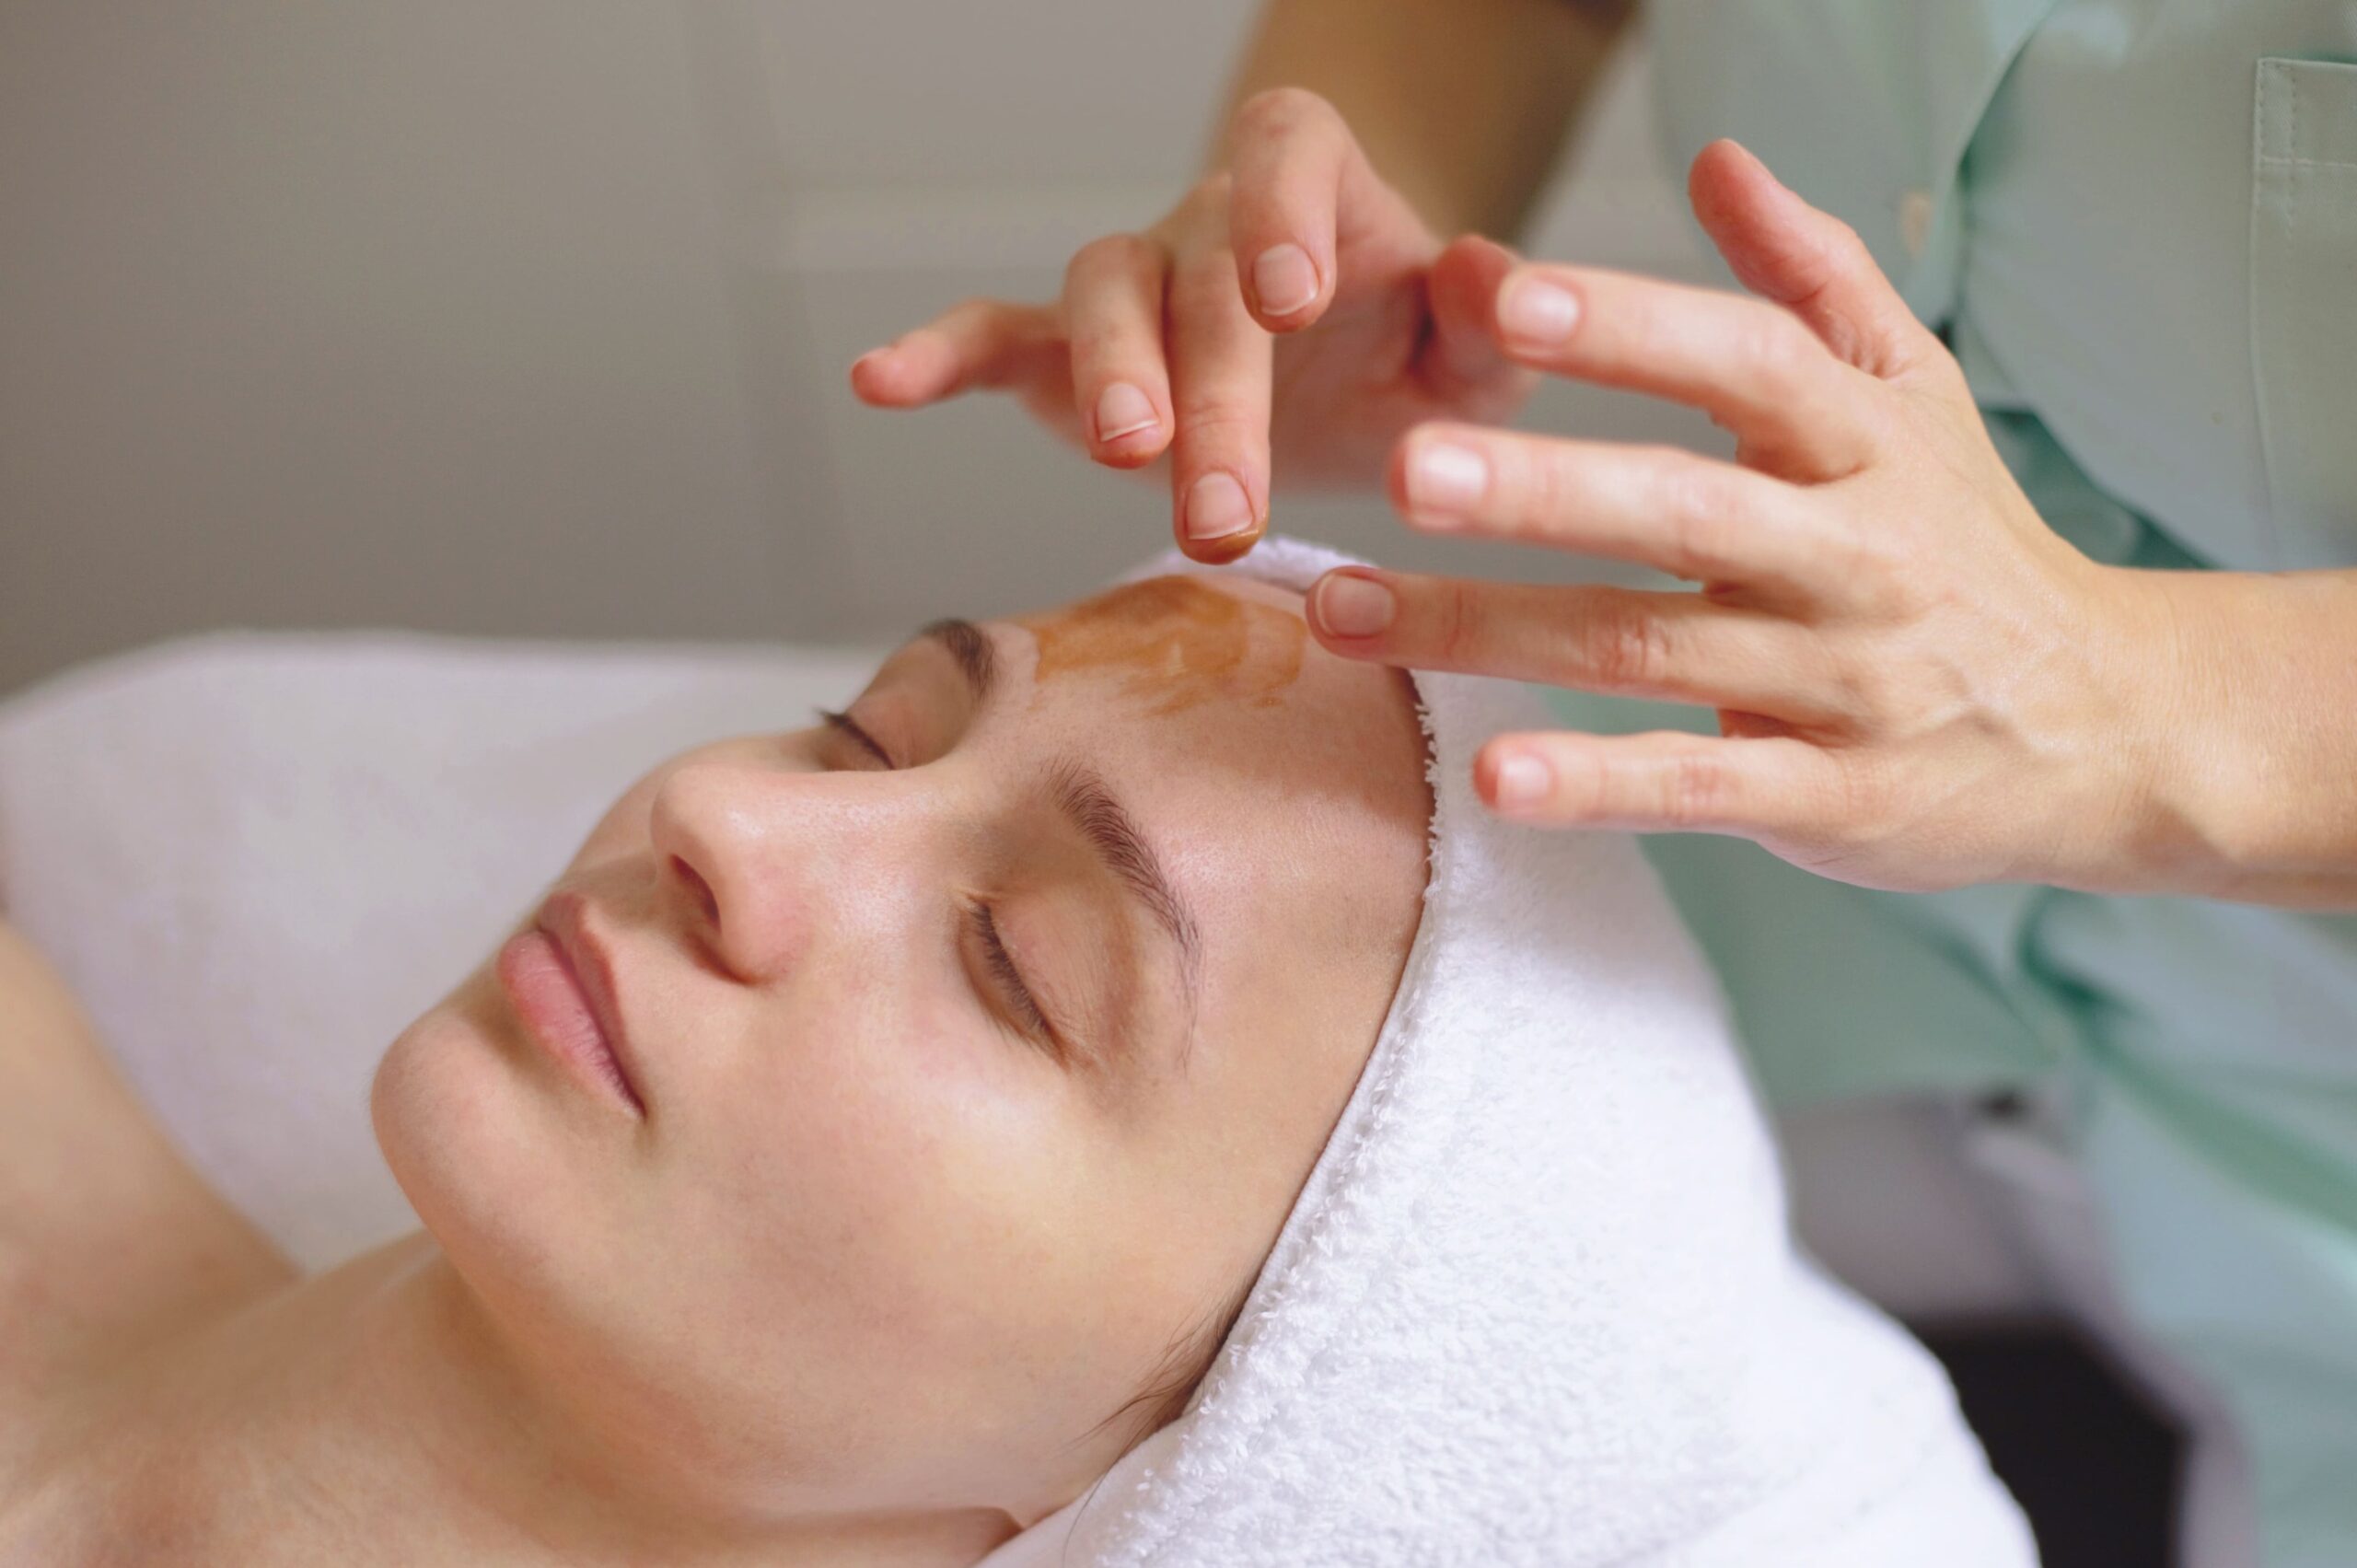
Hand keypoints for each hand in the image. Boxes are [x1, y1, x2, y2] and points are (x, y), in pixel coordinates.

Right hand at [846, 88, 1537, 562]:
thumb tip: (1484, 273)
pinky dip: (938, 356)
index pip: (1291, 154)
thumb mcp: (1482, 358)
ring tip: (1124, 458)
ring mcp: (1134, 284)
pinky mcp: (1065, 356)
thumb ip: (1495, 318)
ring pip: (1098, 295)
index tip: (1290, 298)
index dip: (1283, 214)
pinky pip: (994, 336)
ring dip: (1109, 376)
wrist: (1352, 374)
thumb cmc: (1419, 359)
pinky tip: (877, 381)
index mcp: (1320, 193)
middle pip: (1196, 277)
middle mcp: (1213, 221)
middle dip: (1210, 392)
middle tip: (1226, 510)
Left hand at [1303, 139, 2180, 896]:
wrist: (2113, 724)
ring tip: (1349, 613)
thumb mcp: (1917, 397)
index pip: (1743, 362)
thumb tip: (1716, 161)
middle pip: (1680, 508)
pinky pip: (1696, 785)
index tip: (1499, 294)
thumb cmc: (1974, 543)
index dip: (1627, 325)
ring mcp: (1842, 681)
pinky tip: (1488, 773)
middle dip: (1538, 486)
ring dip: (1492, 630)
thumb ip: (1814, 279)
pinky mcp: (1829, 796)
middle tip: (1403, 467)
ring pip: (1647, 648)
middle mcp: (1855, 553)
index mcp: (1864, 441)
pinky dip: (1594, 783)